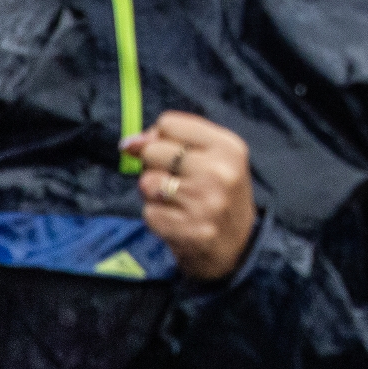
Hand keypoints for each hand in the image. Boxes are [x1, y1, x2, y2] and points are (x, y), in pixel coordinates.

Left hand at [121, 111, 257, 281]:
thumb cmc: (219, 193)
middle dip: (155, 165)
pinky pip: (148, 212)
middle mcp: (219, 171)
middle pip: (153, 150)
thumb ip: (172, 141)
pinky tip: (177, 219)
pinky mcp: (188, 229)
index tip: (171, 153)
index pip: (169, 123)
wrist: (238, 245)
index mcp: (229, 146)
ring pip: (147, 182)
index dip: (161, 137)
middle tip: (177, 180)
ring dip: (153, 192)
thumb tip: (129, 143)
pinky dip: (156, 216)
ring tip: (176, 200)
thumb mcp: (212, 157)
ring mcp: (204, 202)